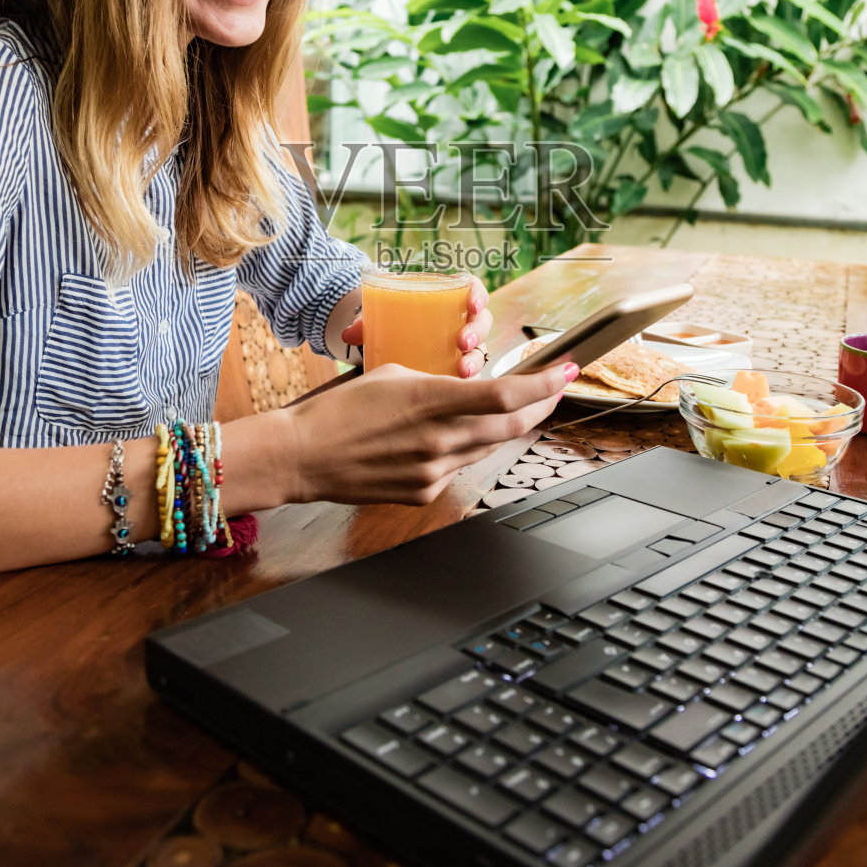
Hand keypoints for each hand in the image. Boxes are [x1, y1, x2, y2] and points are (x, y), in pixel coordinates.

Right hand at [275, 361, 575, 506]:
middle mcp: (439, 439)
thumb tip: (463, 392)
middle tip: (553, 391)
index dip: (543, 386)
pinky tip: (447, 440)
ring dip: (502, 427)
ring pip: (486, 447)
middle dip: (538, 406)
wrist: (302, 456)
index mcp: (431, 400)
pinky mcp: (422, 494)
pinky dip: (461, 451)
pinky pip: (457, 468)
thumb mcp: (393, 376)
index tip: (564, 372)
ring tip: (510, 409)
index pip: (505, 395)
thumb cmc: (338, 410)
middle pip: (510, 425)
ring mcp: (433, 471)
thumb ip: (436, 385)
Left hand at [339, 276, 492, 379]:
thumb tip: (348, 334)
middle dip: (477, 332)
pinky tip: (461, 389)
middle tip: (462, 343)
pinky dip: (470, 383)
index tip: (471, 306)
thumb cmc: (388, 326)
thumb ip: (364, 325)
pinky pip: (471, 376)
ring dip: (475, 360)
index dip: (478, 295)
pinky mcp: (457, 372)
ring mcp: (461, 350)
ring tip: (462, 371)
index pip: (472, 290)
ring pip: (480, 351)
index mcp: (446, 301)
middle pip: (482, 322)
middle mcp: (460, 324)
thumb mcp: (377, 321)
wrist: (384, 347)